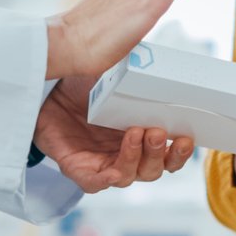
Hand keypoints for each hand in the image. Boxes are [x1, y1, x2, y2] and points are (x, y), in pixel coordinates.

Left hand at [34, 76, 193, 192]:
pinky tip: (112, 168)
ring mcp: (102, 163)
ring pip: (129, 176)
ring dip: (136, 158)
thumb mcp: (117, 75)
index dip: (180, 153)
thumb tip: (162, 52)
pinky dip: (106, 178)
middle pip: (152, 169)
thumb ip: (141, 72)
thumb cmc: (85, 85)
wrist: (48, 89)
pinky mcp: (78, 168)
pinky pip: (95, 183)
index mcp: (141, 138)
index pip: (169, 155)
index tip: (187, 138)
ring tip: (136, 133)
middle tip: (157, 131)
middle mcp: (124, 155)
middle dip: (158, 153)